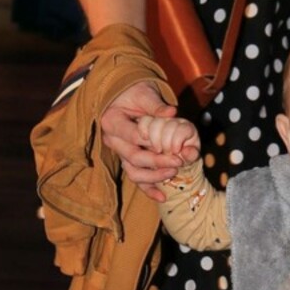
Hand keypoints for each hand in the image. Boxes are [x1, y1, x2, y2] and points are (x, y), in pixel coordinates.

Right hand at [99, 80, 192, 200]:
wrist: (124, 97)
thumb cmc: (134, 92)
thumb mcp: (144, 92)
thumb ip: (155, 104)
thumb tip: (171, 113)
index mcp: (112, 121)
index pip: (132, 135)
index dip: (150, 141)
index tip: (169, 144)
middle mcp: (112, 140)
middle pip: (132, 157)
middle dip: (156, 162)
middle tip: (177, 161)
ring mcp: (119, 152)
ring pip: (133, 171)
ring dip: (153, 177)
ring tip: (173, 173)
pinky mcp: (128, 161)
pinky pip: (136, 177)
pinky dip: (148, 189)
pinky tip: (163, 197)